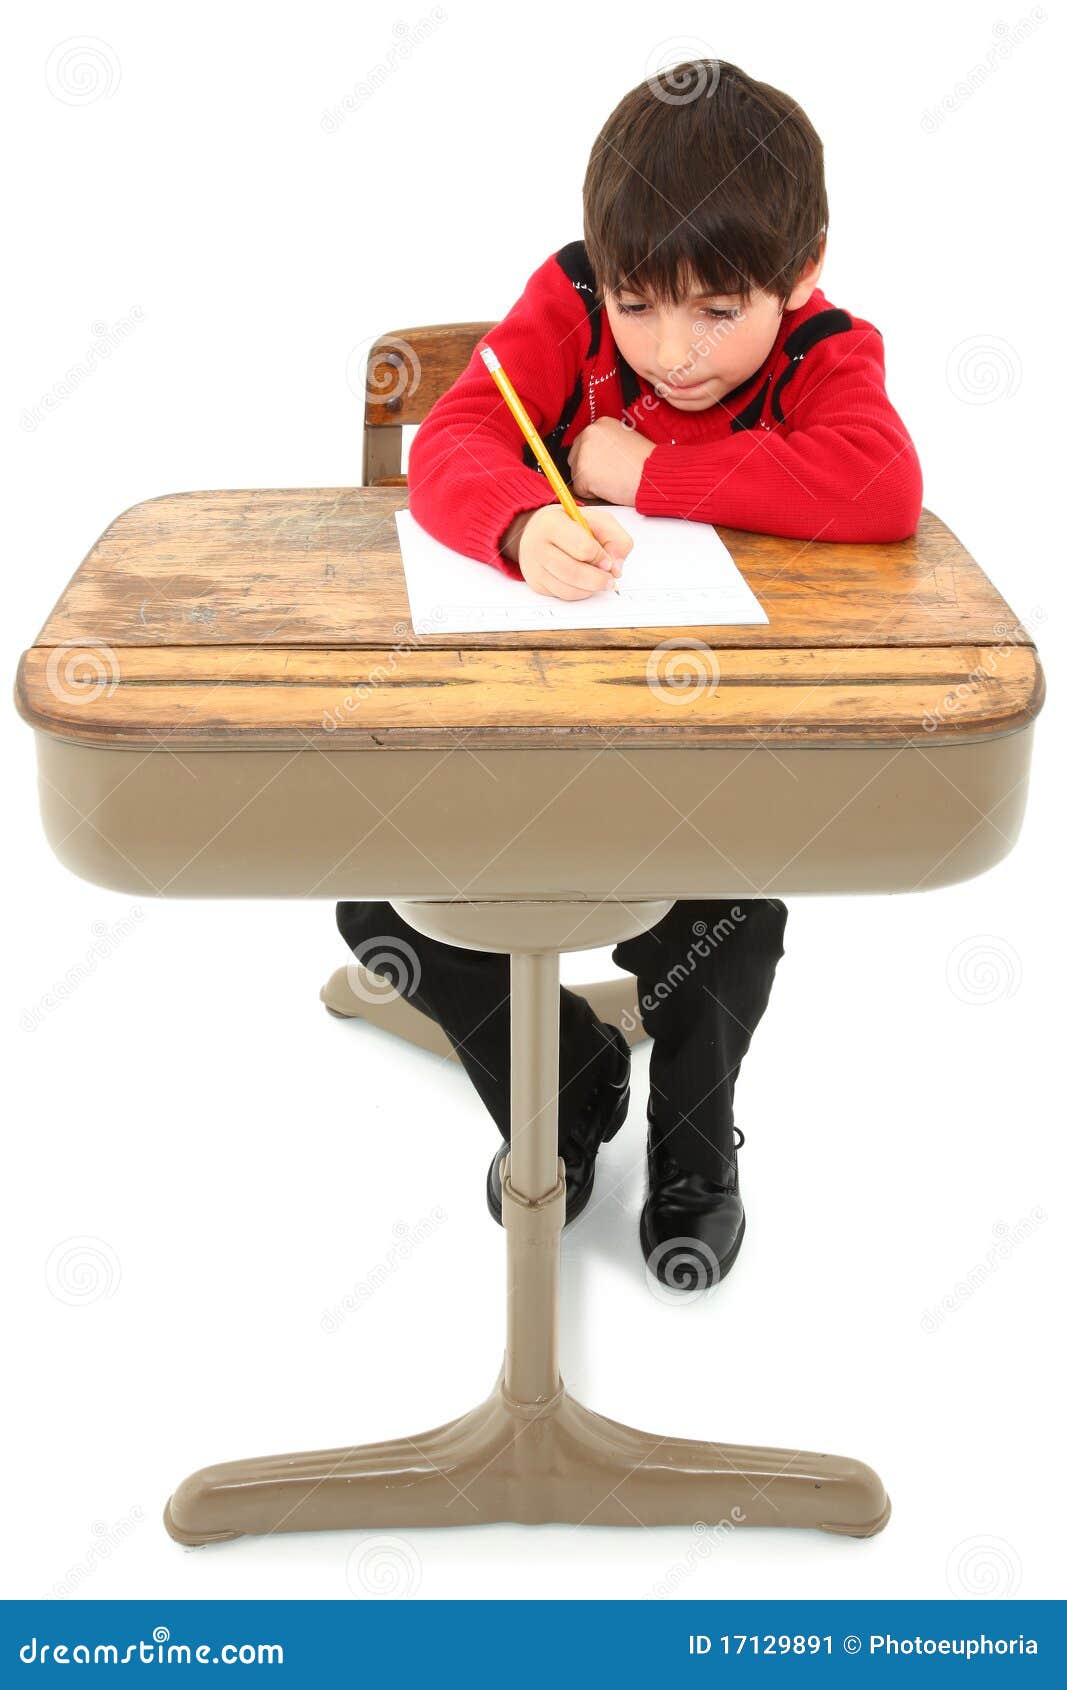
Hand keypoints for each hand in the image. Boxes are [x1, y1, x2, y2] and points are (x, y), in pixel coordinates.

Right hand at [506, 506, 633, 600]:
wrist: (540, 531)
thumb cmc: (572, 525)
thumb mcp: (598, 521)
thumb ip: (615, 538)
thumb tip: (616, 569)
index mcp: (552, 523)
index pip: (582, 546)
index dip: (600, 557)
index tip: (607, 561)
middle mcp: (537, 545)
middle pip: (572, 572)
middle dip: (597, 579)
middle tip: (610, 580)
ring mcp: (534, 566)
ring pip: (568, 589)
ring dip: (590, 588)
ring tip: (599, 580)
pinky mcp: (536, 583)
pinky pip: (563, 596)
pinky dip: (580, 593)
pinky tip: (585, 583)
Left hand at [567, 418, 655, 505]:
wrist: (653, 475)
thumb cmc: (646, 462)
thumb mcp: (625, 441)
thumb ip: (606, 445)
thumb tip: (596, 457)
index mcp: (601, 424)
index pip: (584, 444)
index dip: (594, 459)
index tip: (605, 465)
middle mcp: (589, 434)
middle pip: (575, 458)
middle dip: (588, 470)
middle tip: (610, 474)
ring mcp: (583, 453)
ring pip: (576, 474)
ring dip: (591, 482)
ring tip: (613, 479)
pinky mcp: (582, 473)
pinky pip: (580, 490)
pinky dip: (592, 494)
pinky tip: (610, 487)